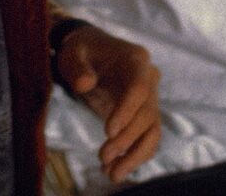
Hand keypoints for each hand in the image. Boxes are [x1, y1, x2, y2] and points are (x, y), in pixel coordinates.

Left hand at [56, 25, 161, 181]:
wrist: (89, 54)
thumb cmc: (81, 51)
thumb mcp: (73, 53)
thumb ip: (77, 67)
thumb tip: (85, 84)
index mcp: (135, 60)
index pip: (139, 87)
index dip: (127, 111)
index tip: (108, 132)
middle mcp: (150, 78)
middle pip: (147, 113)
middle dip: (126, 139)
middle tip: (102, 157)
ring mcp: (150, 98)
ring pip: (152, 131)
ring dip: (135, 155)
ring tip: (112, 173)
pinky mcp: (143, 114)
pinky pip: (146, 138)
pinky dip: (132, 155)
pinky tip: (114, 168)